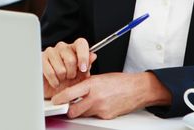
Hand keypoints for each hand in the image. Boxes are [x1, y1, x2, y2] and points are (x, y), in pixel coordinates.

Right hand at [42, 38, 96, 97]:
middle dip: (72, 73)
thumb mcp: (81, 76)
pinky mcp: (41, 59)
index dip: (83, 56)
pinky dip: (54, 81)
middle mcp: (62, 47)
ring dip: (62, 78)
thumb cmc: (67, 81)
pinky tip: (55, 81)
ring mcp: (51, 52)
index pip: (81, 43)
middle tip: (70, 77)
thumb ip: (87, 66)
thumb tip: (93, 56)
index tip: (83, 69)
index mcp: (74, 49)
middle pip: (71, 59)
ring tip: (61, 78)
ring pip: (61, 68)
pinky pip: (50, 72)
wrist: (53, 90)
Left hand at [51, 72, 171, 118]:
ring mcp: (101, 109)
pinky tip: (100, 105)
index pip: (70, 95)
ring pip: (83, 114)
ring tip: (88, 102)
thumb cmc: (120, 81)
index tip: (56, 101)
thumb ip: (85, 84)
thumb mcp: (99, 77)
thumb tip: (72, 90)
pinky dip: (94, 112)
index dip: (60, 100)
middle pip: (74, 111)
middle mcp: (96, 98)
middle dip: (69, 110)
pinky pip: (95, 116)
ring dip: (82, 110)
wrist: (137, 89)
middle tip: (68, 106)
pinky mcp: (107, 116)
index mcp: (92, 85)